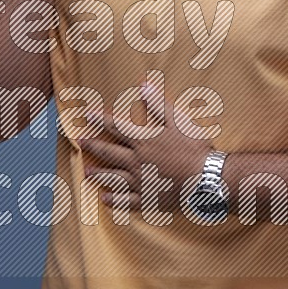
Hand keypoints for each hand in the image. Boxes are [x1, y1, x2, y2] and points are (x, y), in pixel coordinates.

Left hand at [79, 81, 212, 215]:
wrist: (206, 180)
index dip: (100, 120)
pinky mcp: (148, 199)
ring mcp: (141, 182)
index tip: (87, 115)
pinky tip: (104, 198)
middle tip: (80, 142)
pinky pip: (126, 201)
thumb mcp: (179, 122)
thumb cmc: (195, 149)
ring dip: (98, 174)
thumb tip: (144, 87)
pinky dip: (114, 200)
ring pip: (113, 177)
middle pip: (109, 152)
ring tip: (86, 172)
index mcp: (144, 141)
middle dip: (93, 146)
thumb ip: (159, 106)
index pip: (117, 127)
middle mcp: (137, 161)